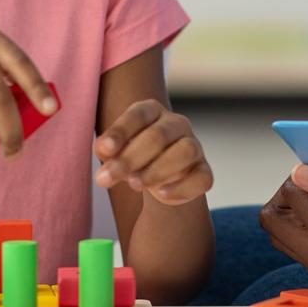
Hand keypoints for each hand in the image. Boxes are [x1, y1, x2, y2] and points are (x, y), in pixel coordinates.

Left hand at [94, 99, 213, 204]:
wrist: (158, 179)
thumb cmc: (132, 157)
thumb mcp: (115, 151)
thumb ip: (107, 150)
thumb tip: (103, 150)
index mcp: (153, 111)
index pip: (138, 114)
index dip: (120, 132)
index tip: (103, 150)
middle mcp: (177, 124)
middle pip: (158, 136)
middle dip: (130, 159)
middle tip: (106, 178)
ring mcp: (194, 146)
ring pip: (185, 152)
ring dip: (157, 170)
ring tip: (134, 184)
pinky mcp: (204, 171)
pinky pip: (202, 178)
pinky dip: (182, 187)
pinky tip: (161, 194)